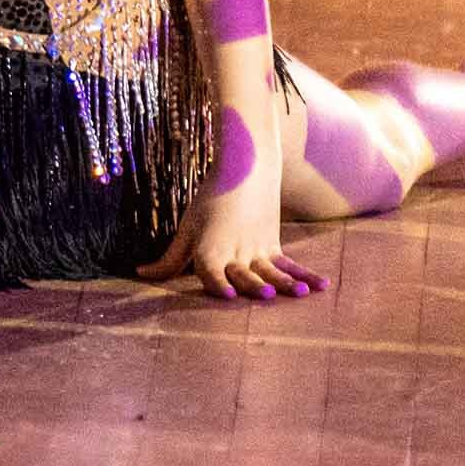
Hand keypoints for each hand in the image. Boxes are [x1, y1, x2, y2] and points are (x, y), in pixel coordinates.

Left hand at [135, 186, 329, 299]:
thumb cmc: (208, 203)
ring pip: (272, 271)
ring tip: (299, 294)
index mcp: (209, 249)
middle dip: (253, 286)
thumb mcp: (186, 230)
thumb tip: (141, 275)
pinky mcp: (272, 246)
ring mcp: (256, 250)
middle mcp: (234, 252)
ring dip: (286, 284)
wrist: (243, 170)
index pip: (210, 272)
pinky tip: (323, 286)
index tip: (226, 295)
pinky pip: (290, 265)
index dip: (216, 284)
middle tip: (265, 295)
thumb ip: (169, 259)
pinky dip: (306, 275)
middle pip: (244, 275)